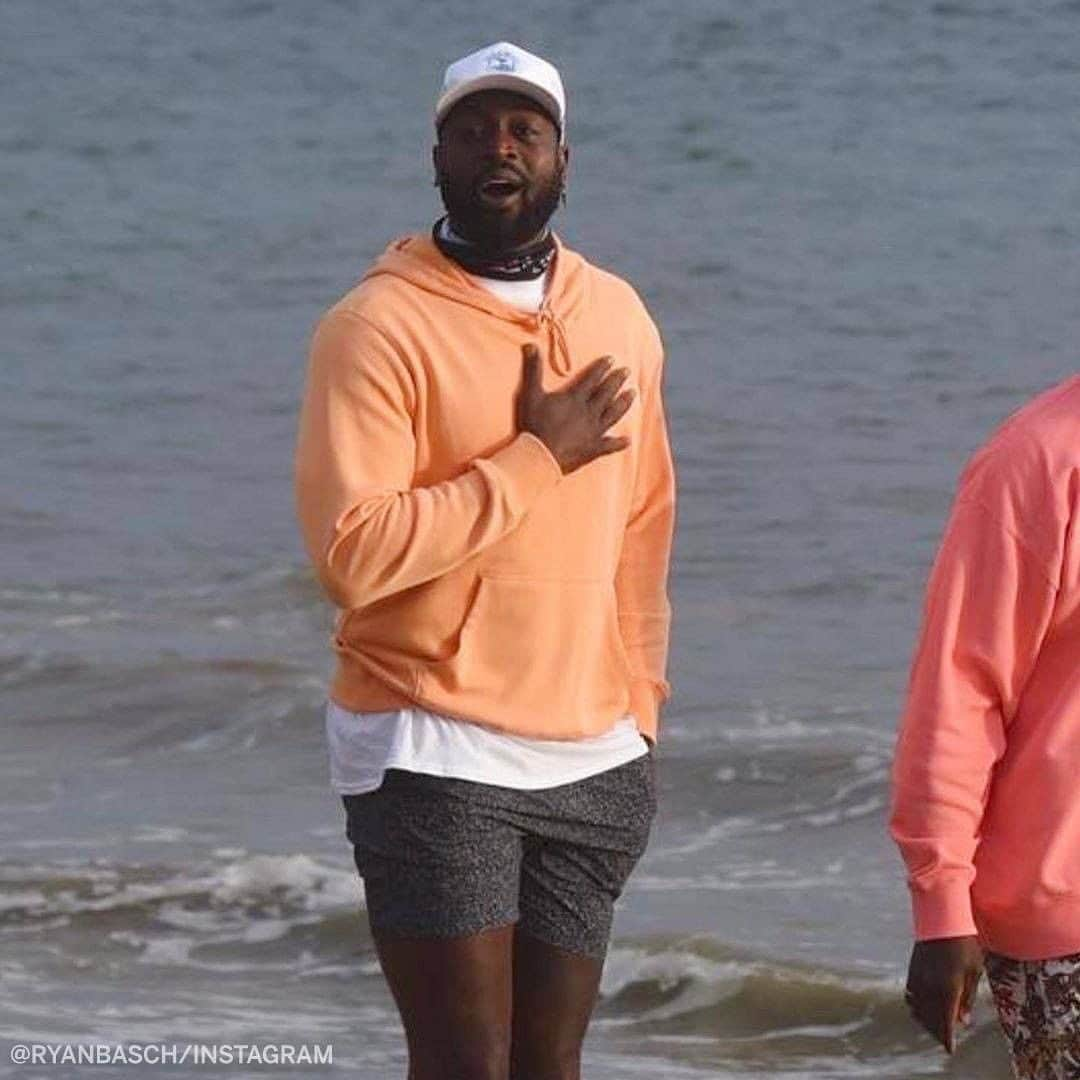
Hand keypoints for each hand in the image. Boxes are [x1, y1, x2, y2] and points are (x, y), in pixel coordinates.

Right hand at [516, 345, 632, 473]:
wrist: (540, 455)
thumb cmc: (535, 425)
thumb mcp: (531, 394)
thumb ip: (533, 369)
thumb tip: (530, 344)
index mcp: (575, 398)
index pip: (592, 378)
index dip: (602, 367)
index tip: (612, 359)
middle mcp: (589, 412)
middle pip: (607, 393)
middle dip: (617, 380)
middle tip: (627, 371)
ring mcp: (593, 431)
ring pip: (613, 414)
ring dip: (624, 403)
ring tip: (633, 393)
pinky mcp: (593, 449)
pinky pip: (610, 446)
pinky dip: (619, 443)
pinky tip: (628, 440)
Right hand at [904, 936, 982, 1053]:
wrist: (941, 918)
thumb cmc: (964, 944)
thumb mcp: (974, 971)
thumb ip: (968, 998)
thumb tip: (964, 1021)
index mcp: (948, 989)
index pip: (945, 1023)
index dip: (946, 1039)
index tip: (949, 1049)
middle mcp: (930, 987)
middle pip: (930, 1020)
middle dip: (937, 1032)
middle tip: (945, 1037)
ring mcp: (918, 979)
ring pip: (917, 1010)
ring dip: (926, 1021)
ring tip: (936, 1023)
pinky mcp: (911, 971)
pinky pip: (910, 996)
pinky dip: (916, 1006)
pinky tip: (923, 1006)